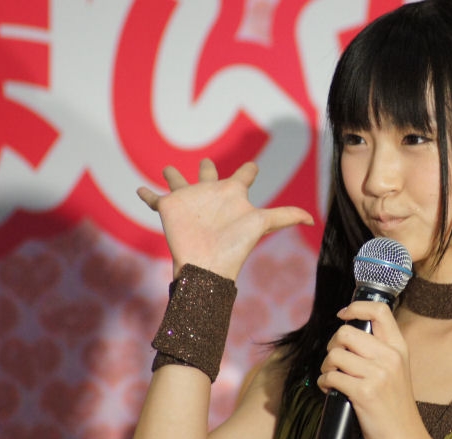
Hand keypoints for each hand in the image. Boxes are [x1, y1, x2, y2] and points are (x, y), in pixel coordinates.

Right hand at [137, 159, 313, 279]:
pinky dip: (145, 194)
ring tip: (168, 168)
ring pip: (179, 183)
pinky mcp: (169, 208)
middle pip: (208, 176)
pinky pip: (154, 199)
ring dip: (173, 175)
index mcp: (233, 195)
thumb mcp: (262, 224)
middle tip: (205, 160)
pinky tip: (139, 189)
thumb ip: (285, 216)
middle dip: (206, 169)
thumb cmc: (235, 245)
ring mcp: (189, 201)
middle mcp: (211, 196)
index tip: (252, 166)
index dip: (248, 171)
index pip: (243, 177)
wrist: (207, 265)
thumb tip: (313, 220)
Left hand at [318, 302, 440, 438]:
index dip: (356, 307)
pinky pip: (331, 377)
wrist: (406, 438)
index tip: (343, 315)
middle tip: (335, 360)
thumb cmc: (396, 405)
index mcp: (399, 348)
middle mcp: (390, 357)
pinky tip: (330, 389)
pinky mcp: (364, 393)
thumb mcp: (396, 370)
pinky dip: (324, 383)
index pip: (379, 310)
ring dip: (326, 366)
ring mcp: (378, 374)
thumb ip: (379, 351)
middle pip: (346, 332)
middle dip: (333, 345)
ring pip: (335, 354)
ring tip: (332, 377)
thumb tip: (347, 334)